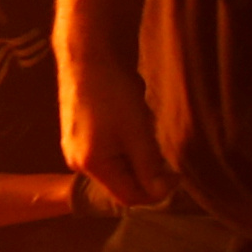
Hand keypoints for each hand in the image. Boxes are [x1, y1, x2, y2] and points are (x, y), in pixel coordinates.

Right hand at [60, 56, 169, 211]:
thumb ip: (149, 166)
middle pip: (121, 181)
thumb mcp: (138, 132)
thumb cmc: (112, 92)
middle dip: (145, 167)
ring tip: (140, 123)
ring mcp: (74, 147)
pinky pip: (107, 150)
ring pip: (116, 164)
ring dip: (136, 152)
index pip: (129, 197)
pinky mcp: (76, 133)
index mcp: (91, 165)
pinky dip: (124, 141)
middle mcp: (77, 161)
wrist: (87, 54)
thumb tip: (161, 192)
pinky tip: (128, 117)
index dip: (157, 190)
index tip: (176, 172)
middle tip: (157, 140)